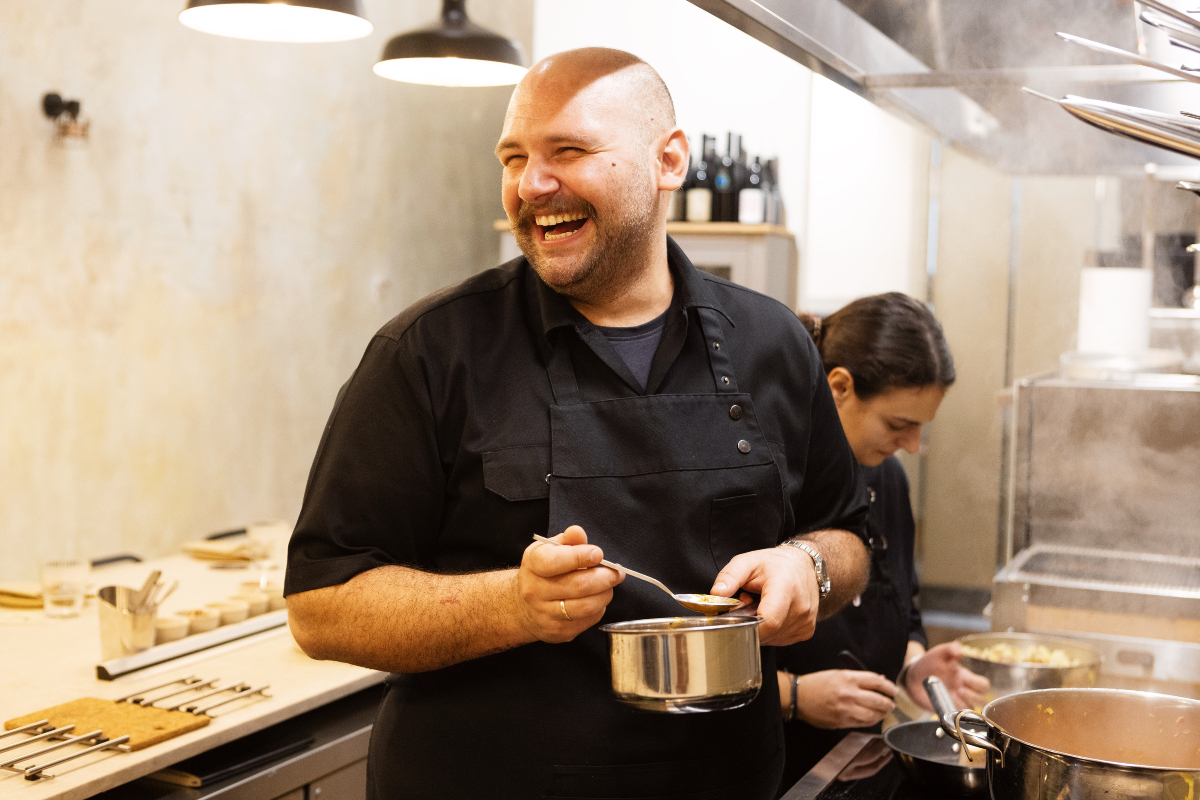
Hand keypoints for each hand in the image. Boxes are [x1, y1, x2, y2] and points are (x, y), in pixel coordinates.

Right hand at [515, 526, 623, 642]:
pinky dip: (599, 608)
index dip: (581, 557)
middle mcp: (535, 591)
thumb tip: (578, 532)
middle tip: (617, 572)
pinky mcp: (557, 632)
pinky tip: (596, 599)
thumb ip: (567, 540)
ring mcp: (545, 614)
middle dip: (605, 577)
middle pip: (578, 586)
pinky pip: (588, 620)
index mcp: (532, 565)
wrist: (523, 605)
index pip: (555, 562)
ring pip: (586, 606)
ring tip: (609, 585)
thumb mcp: (549, 550)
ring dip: (605, 594)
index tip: (598, 554)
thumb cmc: (542, 572)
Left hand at [711, 545, 817, 644]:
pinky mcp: (806, 631)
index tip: (737, 619)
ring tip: (761, 608)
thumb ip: (729, 576)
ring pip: (772, 639)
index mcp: (786, 587)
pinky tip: (772, 614)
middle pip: (767, 632)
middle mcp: (800, 607)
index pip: (769, 621)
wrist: (803, 565)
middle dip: (750, 624)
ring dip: (760, 628)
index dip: (749, 626)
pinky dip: (771, 632)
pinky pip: (780, 639)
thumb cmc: (775, 564)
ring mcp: (805, 622)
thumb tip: (716, 594)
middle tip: (748, 606)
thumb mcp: (747, 562)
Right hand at [791, 670, 896, 728]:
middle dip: (889, 703)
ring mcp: (846, 709)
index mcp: (848, 678)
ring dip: (882, 714)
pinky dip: (871, 721)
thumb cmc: (818, 683)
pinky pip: (863, 723)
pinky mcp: (842, 722)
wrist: (799, 697)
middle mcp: (849, 693)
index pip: (876, 682)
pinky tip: (872, 718)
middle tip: (892, 704)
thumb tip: (880, 682)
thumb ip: (859, 678)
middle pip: (879, 700)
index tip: (893, 691)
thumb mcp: (838, 674)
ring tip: (884, 712)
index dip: (889, 687)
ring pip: (873, 714)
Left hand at [905, 641, 990, 710]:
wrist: (912, 675)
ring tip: (952, 696)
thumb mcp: (939, 653)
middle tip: (959, 689)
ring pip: (971, 710)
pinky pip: (956, 717)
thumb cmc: (929, 663)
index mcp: (965, 677)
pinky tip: (946, 705)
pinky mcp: (946, 709)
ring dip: (964, 705)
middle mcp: (964, 691)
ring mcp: (956, 701)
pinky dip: (954, 713)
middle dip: (973, 696)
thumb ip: (950, 649)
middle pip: (982, 700)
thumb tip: (960, 650)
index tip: (963, 677)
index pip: (983, 685)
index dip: (977, 683)